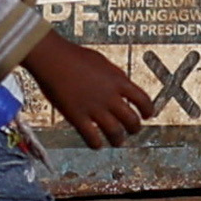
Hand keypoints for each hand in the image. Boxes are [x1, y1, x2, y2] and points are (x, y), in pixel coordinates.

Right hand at [23, 32, 149, 148]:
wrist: (52, 58)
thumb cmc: (74, 56)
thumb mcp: (103, 62)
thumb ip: (115, 76)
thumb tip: (122, 85)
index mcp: (118, 81)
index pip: (143, 100)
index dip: (148, 110)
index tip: (147, 115)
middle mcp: (110, 96)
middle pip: (132, 120)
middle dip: (134, 128)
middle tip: (132, 130)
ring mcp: (94, 108)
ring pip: (115, 133)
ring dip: (118, 139)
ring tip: (117, 141)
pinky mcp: (77, 117)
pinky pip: (92, 138)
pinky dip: (97, 144)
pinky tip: (97, 144)